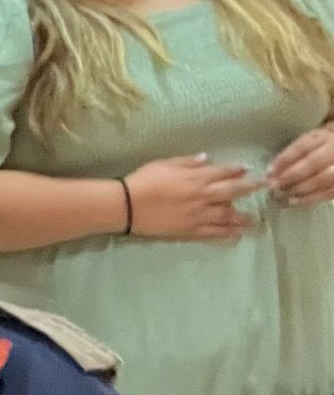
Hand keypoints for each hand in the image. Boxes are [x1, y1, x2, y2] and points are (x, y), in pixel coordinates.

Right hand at [122, 154, 261, 239]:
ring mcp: (198, 215)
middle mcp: (202, 196)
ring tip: (254, 220)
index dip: (238, 170)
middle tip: (266, 188)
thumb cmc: (143, 181)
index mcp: (196, 178)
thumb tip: (208, 159)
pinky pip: (213, 234)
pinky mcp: (190, 231)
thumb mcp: (164, 164)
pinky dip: (227, 234)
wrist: (127, 206)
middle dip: (251, 189)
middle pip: (232, 193)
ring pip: (228, 216)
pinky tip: (236, 235)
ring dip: (243, 217)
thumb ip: (188, 162)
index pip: (223, 172)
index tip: (249, 169)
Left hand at [269, 124, 333, 206]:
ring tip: (283, 195)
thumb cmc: (315, 149)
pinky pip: (329, 193)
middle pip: (313, 163)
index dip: (284, 159)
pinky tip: (295, 201)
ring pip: (323, 179)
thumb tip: (271, 173)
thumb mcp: (304, 145)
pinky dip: (310, 198)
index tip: (269, 172)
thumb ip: (289, 156)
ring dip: (300, 189)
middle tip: (274, 186)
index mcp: (321, 137)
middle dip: (291, 176)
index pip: (302, 147)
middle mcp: (333, 150)